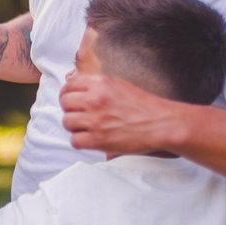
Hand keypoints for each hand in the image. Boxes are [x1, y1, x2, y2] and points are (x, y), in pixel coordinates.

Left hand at [59, 73, 182, 154]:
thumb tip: (76, 88)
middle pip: (65, 102)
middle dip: (70, 109)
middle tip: (79, 114)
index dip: (68, 93)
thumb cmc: (144, 105)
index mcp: (100, 83)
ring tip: (86, 127)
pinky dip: (80, 141)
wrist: (161, 123)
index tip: (71, 99)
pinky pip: (74, 140)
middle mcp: (95, 100)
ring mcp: (95, 120)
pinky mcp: (98, 139)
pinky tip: (89, 139)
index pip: (69, 85)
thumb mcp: (119, 85)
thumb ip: (97, 85)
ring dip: (74, 126)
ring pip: (67, 122)